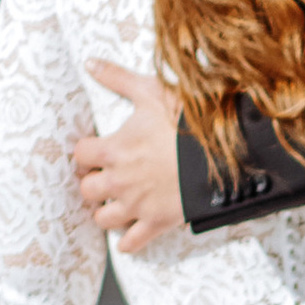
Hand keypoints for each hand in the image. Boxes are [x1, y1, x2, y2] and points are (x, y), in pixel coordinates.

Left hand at [73, 65, 185, 248]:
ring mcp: (136, 204)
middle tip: (105, 177)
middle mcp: (118, 180)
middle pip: (86, 189)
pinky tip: (130, 235)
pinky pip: (132, 242)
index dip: (86, 152)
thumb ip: (117, 78)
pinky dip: (128, 241)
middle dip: (93, 182)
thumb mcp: (151, 91)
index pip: (79, 154)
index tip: (96, 150)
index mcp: (113, 149)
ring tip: (117, 203)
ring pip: (102, 218)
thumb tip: (89, 62)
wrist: (224, 154)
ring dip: (106, 211)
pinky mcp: (156, 222)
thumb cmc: (187, 122)